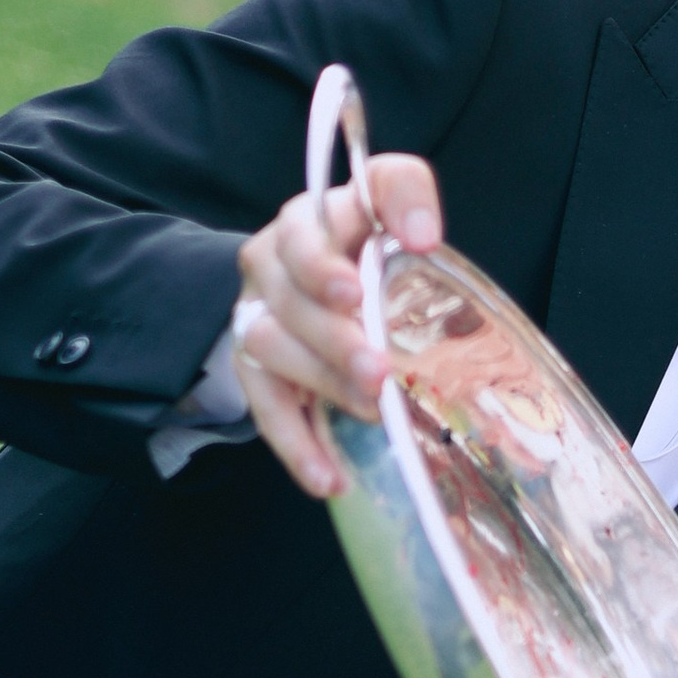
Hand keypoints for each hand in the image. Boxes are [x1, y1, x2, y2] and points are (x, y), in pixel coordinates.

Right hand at [231, 146, 443, 498]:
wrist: (327, 277)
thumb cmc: (371, 241)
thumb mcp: (392, 202)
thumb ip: (406, 197)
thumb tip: (421, 236)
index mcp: (307, 220)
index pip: (305, 232)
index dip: (322, 264)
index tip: (354, 293)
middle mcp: (271, 264)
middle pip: (289, 302)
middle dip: (335, 340)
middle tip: (379, 372)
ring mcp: (257, 316)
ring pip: (271, 350)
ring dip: (323, 385)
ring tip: (373, 411)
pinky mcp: (256, 368)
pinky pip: (266, 409)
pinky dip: (297, 447)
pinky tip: (329, 479)